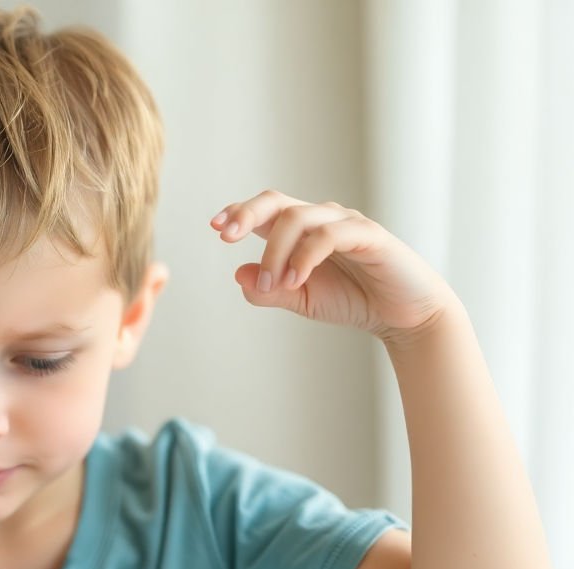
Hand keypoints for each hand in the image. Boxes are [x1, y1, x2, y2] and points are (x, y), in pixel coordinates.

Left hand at [210, 190, 457, 342]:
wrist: (404, 316)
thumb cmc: (352, 300)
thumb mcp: (301, 299)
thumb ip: (268, 291)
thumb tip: (237, 275)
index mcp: (301, 231)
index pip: (265, 210)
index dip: (239, 212)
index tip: (215, 227)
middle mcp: (321, 219)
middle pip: (277, 201)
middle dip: (247, 214)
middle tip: (225, 237)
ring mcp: (345, 223)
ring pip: (298, 218)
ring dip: (275, 252)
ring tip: (273, 285)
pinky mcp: (369, 234)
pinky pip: (328, 235)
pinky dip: (305, 257)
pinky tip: (294, 280)